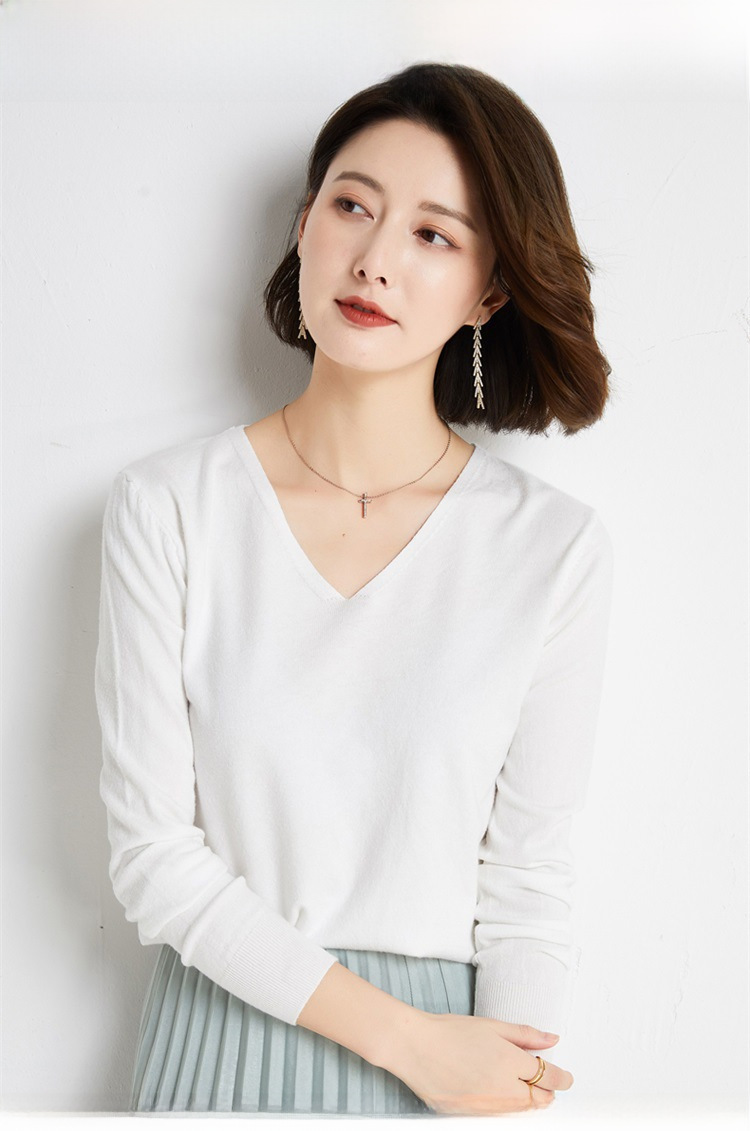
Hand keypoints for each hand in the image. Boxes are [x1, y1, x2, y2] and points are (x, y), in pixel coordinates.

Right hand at [384, 1012, 572, 1115]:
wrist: (415, 1047)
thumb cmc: (449, 1032)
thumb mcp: (491, 1026)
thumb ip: (525, 1035)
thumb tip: (551, 1039)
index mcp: (509, 1062)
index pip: (548, 1076)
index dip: (562, 1077)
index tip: (566, 1077)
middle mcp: (501, 1089)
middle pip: (539, 1100)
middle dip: (546, 1091)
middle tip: (544, 1080)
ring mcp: (486, 1106)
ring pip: (521, 1112)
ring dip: (527, 1101)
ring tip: (520, 1085)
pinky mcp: (470, 1117)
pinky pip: (499, 1118)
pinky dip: (506, 1108)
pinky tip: (499, 1094)